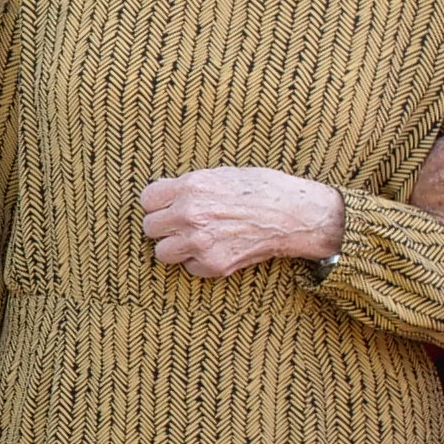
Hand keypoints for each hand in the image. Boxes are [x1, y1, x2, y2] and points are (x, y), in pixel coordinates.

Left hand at [136, 165, 346, 278]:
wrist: (296, 215)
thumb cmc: (263, 190)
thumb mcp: (222, 175)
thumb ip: (190, 187)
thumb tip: (166, 195)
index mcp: (191, 187)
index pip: (147, 199)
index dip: (158, 203)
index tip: (168, 206)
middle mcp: (190, 215)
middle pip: (150, 227)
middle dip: (164, 226)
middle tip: (182, 224)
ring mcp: (200, 242)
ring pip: (162, 252)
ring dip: (176, 247)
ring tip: (195, 239)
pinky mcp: (213, 265)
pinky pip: (189, 268)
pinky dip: (199, 262)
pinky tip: (218, 249)